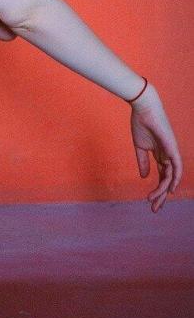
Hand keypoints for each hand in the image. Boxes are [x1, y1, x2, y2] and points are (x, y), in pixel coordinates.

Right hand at [129, 82, 182, 211]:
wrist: (143, 108)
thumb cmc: (141, 124)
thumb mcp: (140, 147)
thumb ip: (143, 162)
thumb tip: (145, 177)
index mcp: (160, 155)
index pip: (162, 176)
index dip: (158, 190)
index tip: (150, 202)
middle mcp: (168, 156)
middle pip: (168, 180)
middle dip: (161, 196)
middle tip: (154, 209)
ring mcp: (171, 152)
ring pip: (171, 177)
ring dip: (163, 190)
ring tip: (153, 200)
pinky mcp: (172, 148)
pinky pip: (177, 167)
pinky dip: (175, 178)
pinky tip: (171, 190)